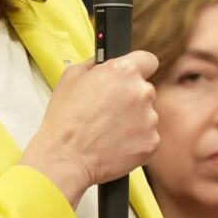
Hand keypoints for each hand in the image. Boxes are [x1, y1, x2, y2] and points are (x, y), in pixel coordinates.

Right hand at [20, 51, 156, 202]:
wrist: (66, 157)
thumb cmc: (65, 120)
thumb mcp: (71, 77)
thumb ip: (96, 64)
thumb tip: (104, 62)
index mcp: (124, 71)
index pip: (148, 60)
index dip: (138, 69)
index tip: (130, 78)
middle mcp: (141, 92)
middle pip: (145, 90)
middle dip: (131, 98)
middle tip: (109, 111)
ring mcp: (149, 119)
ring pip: (147, 115)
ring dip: (133, 120)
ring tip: (108, 130)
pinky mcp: (151, 142)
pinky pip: (147, 137)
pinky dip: (135, 140)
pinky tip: (115, 143)